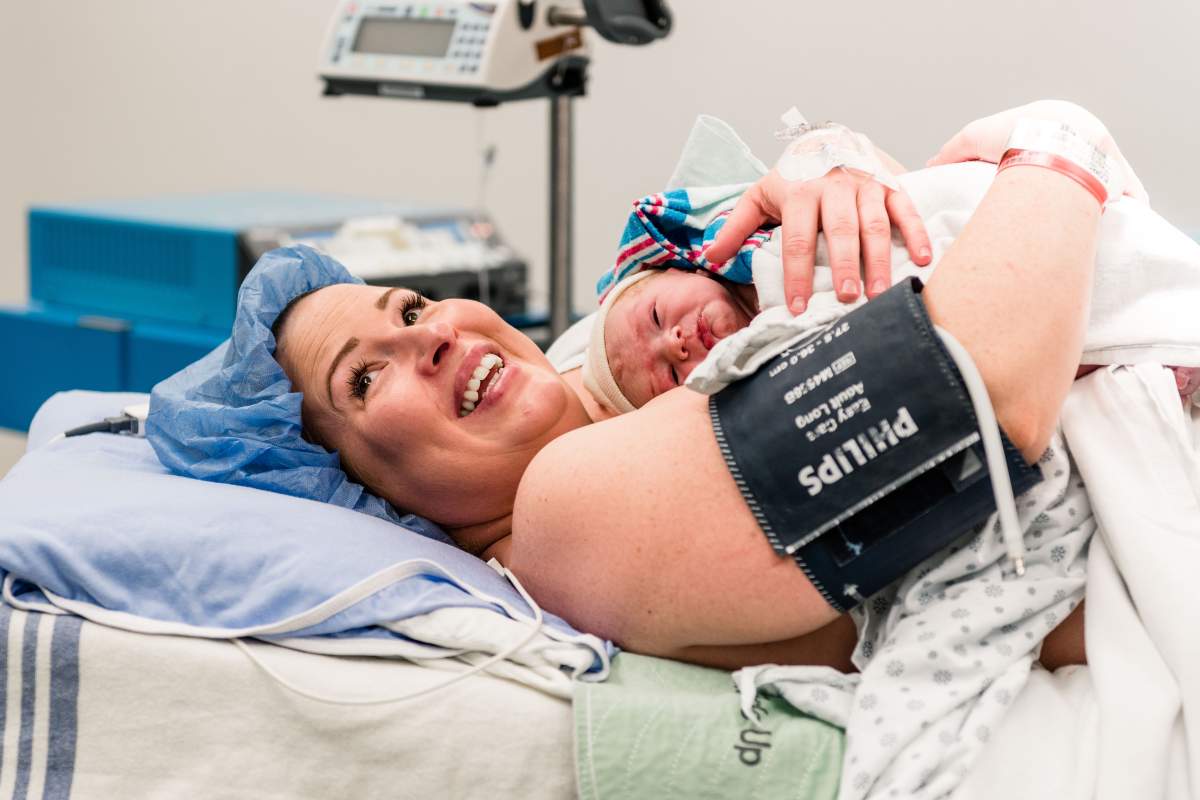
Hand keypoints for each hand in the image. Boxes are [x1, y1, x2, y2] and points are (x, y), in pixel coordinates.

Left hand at [705, 168, 931, 313]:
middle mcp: (835, 186)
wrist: (829, 135)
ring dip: (880, 260)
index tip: (798, 307)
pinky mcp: (891, 184)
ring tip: (882, 292)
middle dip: (844, 266)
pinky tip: (924, 259)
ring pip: (875, 224)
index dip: (797, 275)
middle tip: (848, 299)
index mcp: (801, 192)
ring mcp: (866, 184)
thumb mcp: (760, 195)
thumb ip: (737, 226)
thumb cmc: (793, 175)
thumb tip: (710, 258)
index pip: (797, 239)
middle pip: (840, 231)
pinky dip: (917, 233)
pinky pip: (906, 209)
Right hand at [926, 99, 1147, 200]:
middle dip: (1066, 182)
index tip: (1021, 188)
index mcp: (1050, 123)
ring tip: (1078, 216)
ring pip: (1099, 178)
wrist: (1055, 137)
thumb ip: (952, 152)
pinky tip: (1114, 216)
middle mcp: (1078, 136)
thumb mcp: (972, 138)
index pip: (1043, 148)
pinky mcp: (1117, 173)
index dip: (1031, 168)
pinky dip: (1121, 201)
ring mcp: (1100, 154)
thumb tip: (931, 166)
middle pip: (1073, 164)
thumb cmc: (1014, 133)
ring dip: (1092, 194)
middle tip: (1049, 205)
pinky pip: (1125, 190)